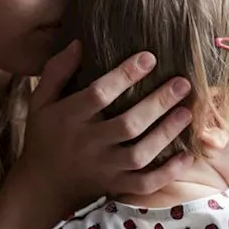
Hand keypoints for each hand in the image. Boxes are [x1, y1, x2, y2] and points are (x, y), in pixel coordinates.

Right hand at [12, 41, 194, 219]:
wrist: (41, 185)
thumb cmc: (45, 134)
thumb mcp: (41, 100)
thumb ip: (57, 71)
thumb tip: (79, 43)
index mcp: (69, 118)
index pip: (99, 94)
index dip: (125, 75)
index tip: (150, 57)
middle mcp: (88, 144)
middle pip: (127, 125)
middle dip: (157, 103)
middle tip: (182, 83)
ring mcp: (103, 168)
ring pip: (139, 154)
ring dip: (166, 134)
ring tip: (187, 112)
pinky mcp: (115, 185)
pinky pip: (144, 184)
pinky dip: (167, 173)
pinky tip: (187, 156)